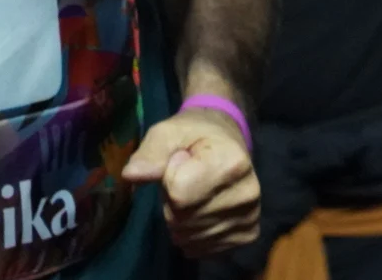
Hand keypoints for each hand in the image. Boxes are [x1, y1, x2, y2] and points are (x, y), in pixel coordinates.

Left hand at [121, 108, 260, 255]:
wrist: (227, 141)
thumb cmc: (195, 134)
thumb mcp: (168, 132)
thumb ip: (151, 153)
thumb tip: (132, 175)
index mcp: (231, 162)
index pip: (179, 194)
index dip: (169, 178)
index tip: (180, 162)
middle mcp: (247, 193)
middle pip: (181, 219)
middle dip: (172, 203)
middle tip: (186, 179)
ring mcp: (250, 216)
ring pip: (189, 237)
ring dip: (181, 220)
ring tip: (194, 195)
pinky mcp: (247, 233)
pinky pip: (201, 249)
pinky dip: (193, 235)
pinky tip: (202, 212)